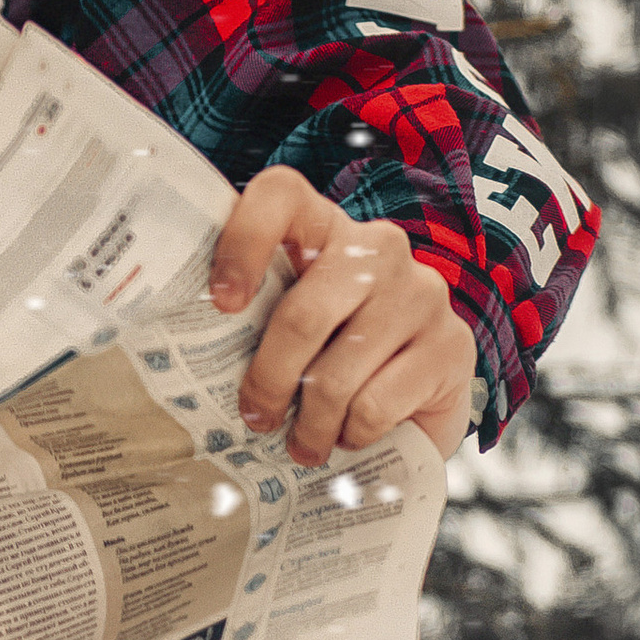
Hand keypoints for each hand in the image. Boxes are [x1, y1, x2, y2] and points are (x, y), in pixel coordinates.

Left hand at [210, 169, 476, 465]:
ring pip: (337, 374)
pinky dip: (353, 433)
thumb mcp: (294, 323)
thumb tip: (187, 364)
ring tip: (303, 444)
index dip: (243, 240)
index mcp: (324, 227)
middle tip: (256, 418)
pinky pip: (376, 404)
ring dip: (310, 423)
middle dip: (269, 381)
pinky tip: (350, 435)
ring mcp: (421, 293)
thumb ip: (255, 318)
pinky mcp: (452, 346)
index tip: (222, 302)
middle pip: (301, 315)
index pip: (280, 195)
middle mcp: (378, 248)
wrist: (424, 392)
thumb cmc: (335, 352)